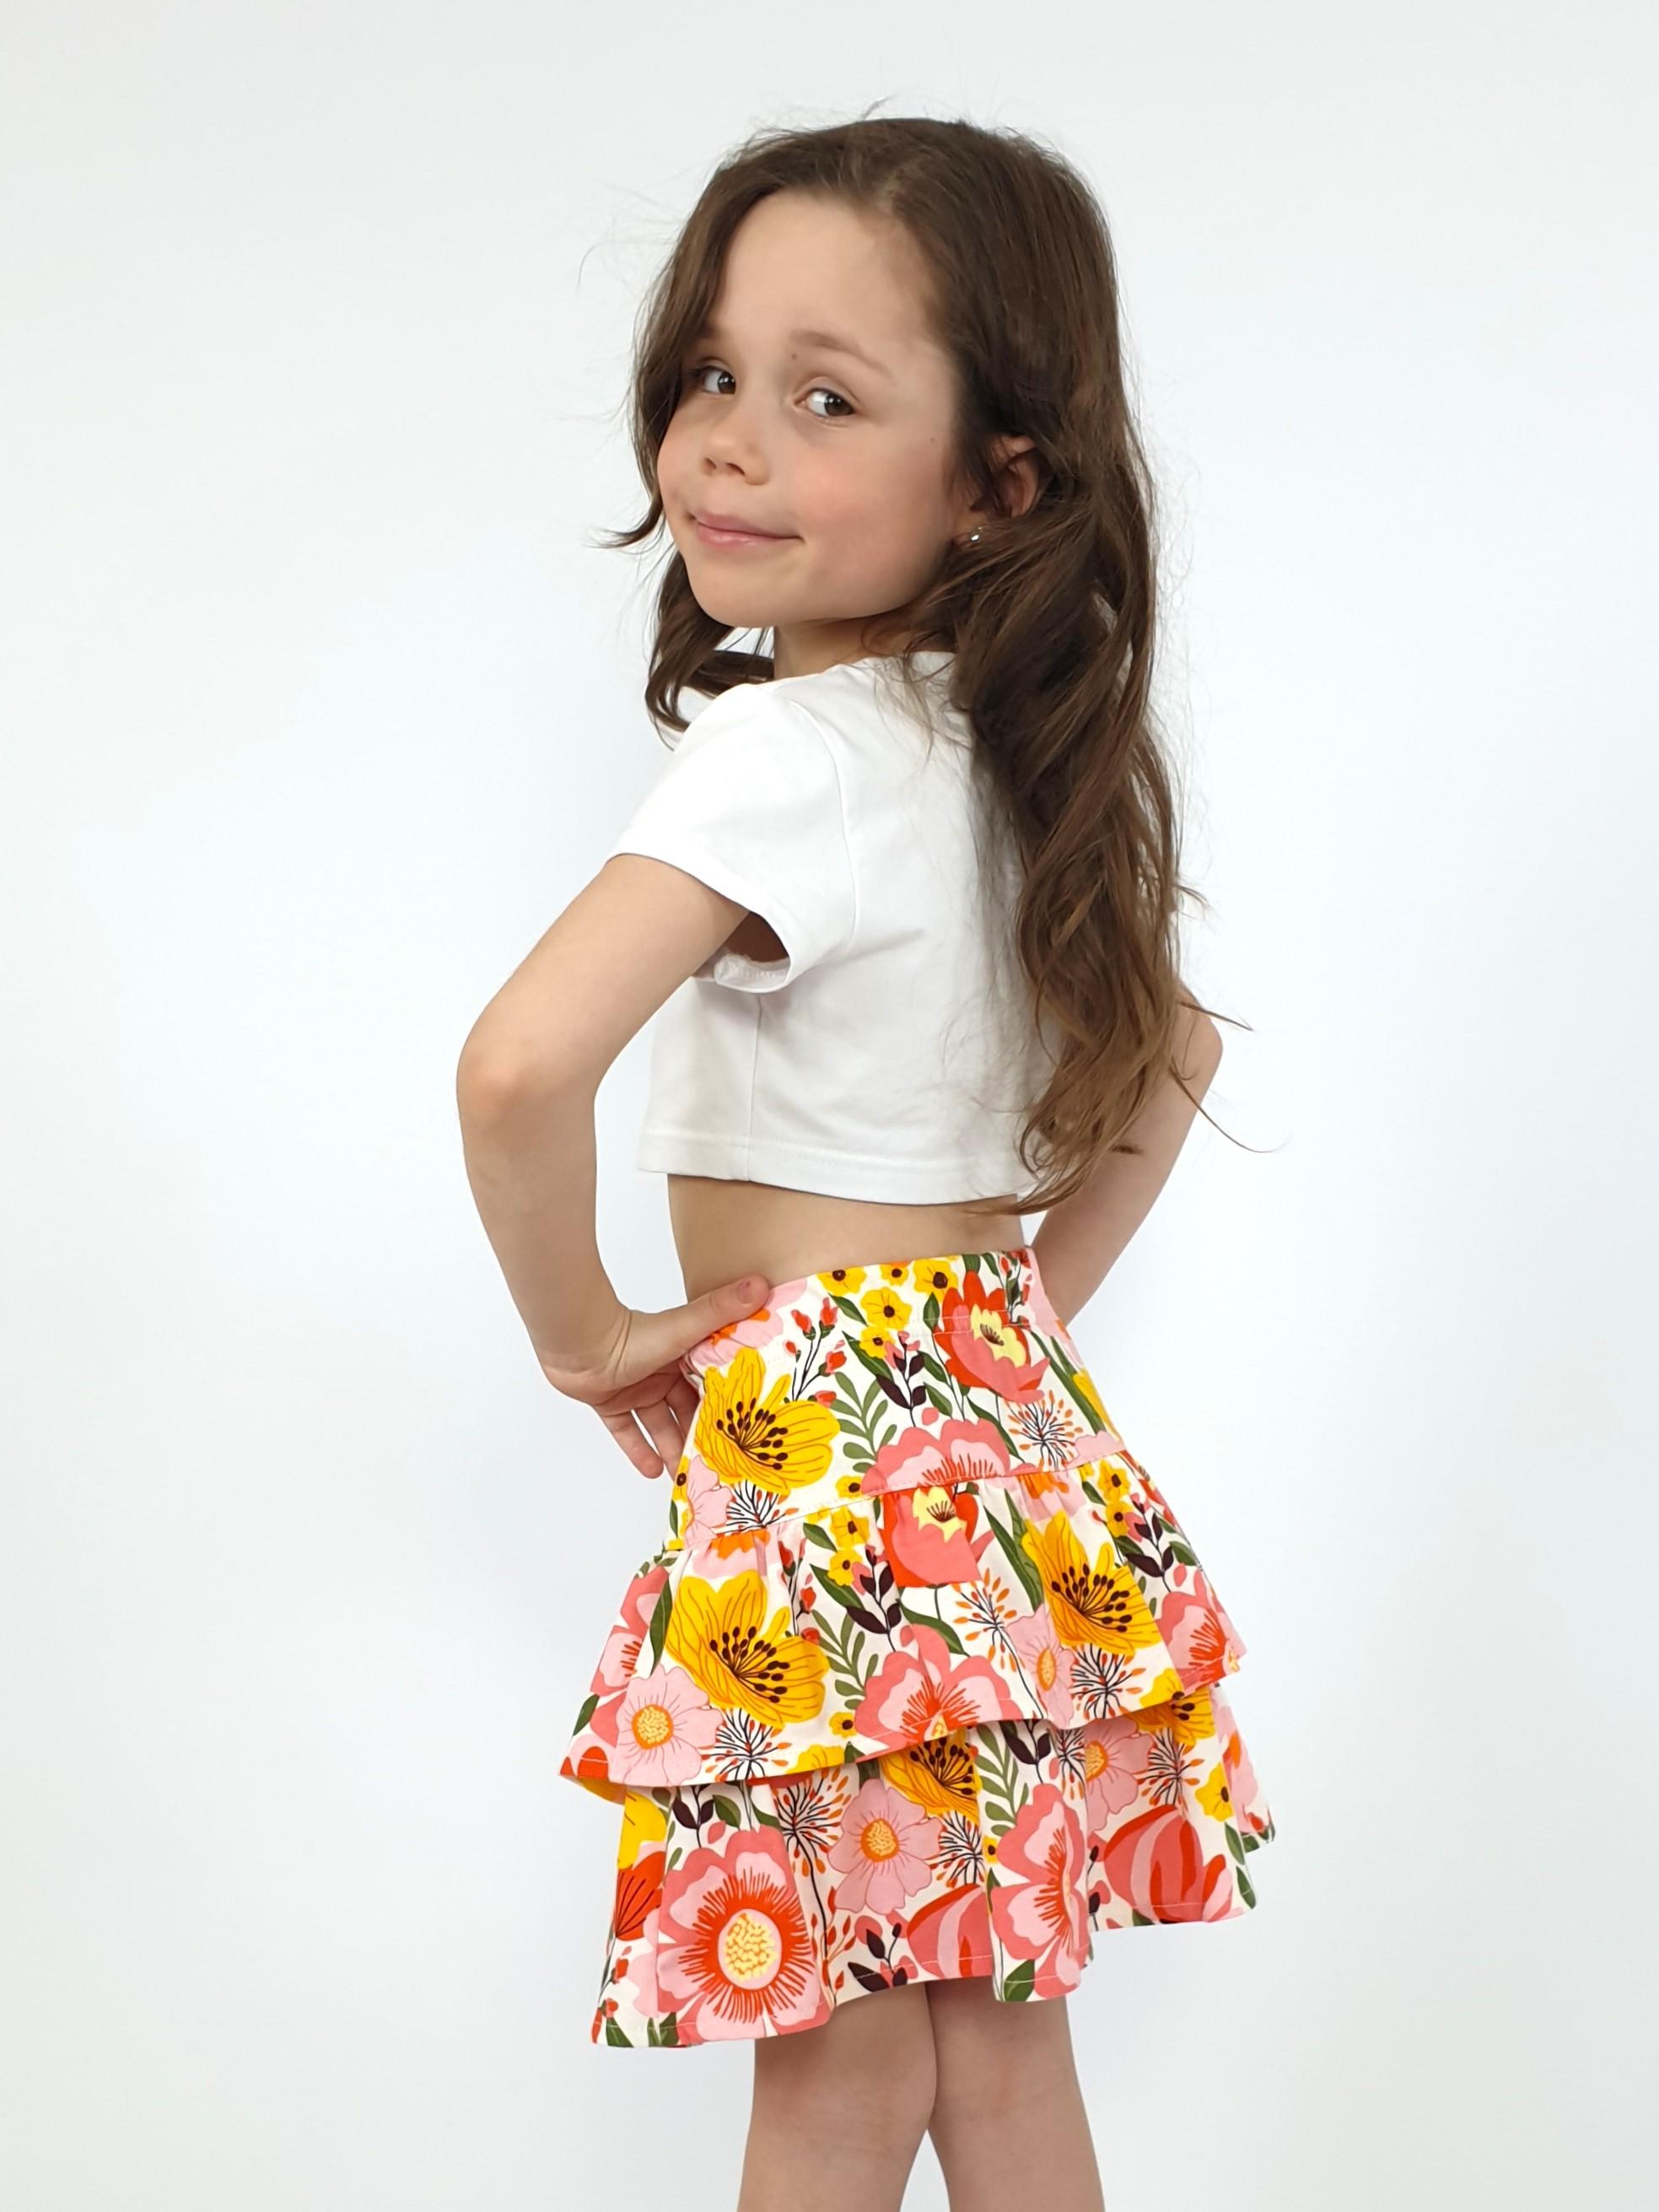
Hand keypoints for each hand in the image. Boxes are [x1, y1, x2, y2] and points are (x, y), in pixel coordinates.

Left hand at [538, 1272, 770, 1481]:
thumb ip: (721, 1308)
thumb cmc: (632, 1335)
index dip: (726, 1408)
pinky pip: (627, 1432)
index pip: (711, 1385)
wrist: (577, 1344)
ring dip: (672, 1449)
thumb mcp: (685, 1327)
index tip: (744, 1432)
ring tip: (687, 1477)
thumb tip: (761, 1283)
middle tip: (719, 1465)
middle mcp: (662, 1373)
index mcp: (684, 1354)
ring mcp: (636, 1389)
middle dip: (701, 1436)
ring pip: (660, 1425)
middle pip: (686, 1410)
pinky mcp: (610, 1403)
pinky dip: (638, 1451)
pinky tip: (653, 1472)